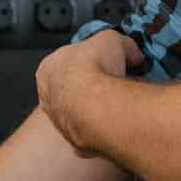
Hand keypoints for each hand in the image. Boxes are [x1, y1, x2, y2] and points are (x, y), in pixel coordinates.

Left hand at [36, 30, 141, 157]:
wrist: (98, 107)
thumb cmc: (95, 69)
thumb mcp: (113, 39)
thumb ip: (122, 44)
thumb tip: (133, 54)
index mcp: (48, 68)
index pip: (68, 62)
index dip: (90, 60)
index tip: (108, 62)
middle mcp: (47, 96)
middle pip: (72, 88)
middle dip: (94, 85)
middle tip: (116, 82)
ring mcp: (58, 122)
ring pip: (81, 111)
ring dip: (98, 107)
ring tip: (120, 102)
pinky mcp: (74, 142)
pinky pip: (92, 131)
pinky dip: (104, 126)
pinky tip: (117, 120)